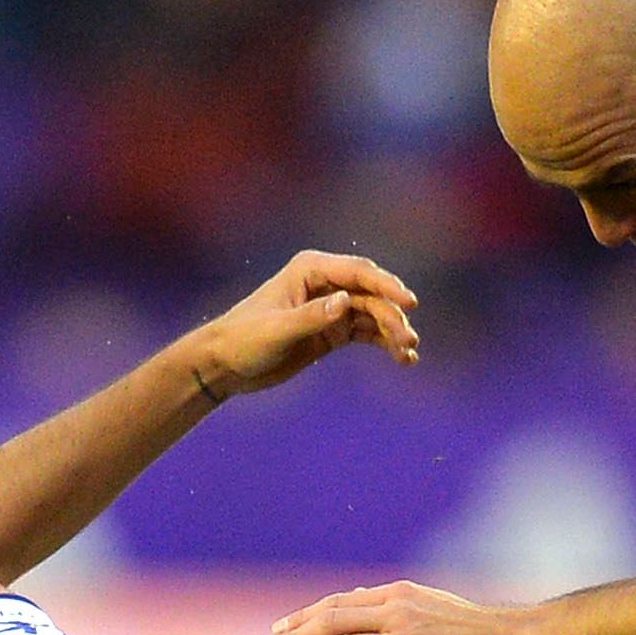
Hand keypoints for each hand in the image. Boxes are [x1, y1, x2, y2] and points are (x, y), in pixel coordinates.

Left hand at [185, 251, 423, 400]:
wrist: (225, 364)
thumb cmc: (243, 340)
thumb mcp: (276, 330)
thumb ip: (311, 316)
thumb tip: (346, 302)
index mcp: (310, 270)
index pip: (358, 273)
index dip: (387, 286)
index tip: (409, 303)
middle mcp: (325, 284)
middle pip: (371, 295)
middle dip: (393, 315)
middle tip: (410, 341)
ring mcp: (331, 307)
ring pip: (373, 315)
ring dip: (393, 332)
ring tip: (408, 353)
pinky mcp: (332, 331)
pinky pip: (367, 333)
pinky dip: (385, 344)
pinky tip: (402, 359)